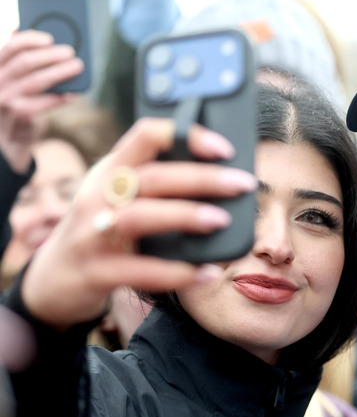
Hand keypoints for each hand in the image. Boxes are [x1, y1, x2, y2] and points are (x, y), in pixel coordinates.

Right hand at [0, 30, 83, 172]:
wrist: (9, 139)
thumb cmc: (16, 103)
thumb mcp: (13, 81)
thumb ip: (20, 63)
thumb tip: (33, 37)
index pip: (9, 48)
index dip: (29, 40)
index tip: (50, 38)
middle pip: (24, 63)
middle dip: (50, 55)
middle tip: (71, 53)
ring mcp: (5, 101)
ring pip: (36, 81)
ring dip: (59, 72)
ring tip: (77, 67)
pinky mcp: (18, 116)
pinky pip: (43, 103)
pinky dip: (59, 97)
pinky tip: (72, 94)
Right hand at [20, 118, 257, 329]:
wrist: (53, 280)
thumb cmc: (103, 230)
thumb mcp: (120, 197)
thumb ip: (158, 183)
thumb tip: (224, 179)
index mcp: (112, 170)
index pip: (146, 136)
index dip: (187, 136)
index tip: (225, 148)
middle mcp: (99, 195)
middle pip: (152, 176)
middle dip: (202, 177)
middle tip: (243, 184)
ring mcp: (93, 233)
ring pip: (140, 216)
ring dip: (185, 216)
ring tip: (223, 221)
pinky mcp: (97, 272)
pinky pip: (139, 271)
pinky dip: (176, 273)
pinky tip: (207, 273)